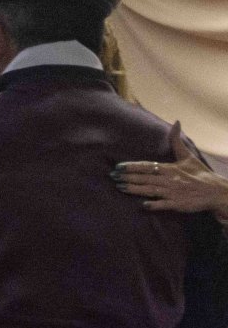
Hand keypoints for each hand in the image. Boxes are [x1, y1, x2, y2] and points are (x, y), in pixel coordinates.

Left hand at [112, 122, 227, 222]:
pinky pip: (165, 204)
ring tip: (120, 188)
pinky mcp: (178, 204)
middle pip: (145, 178)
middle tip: (112, 176)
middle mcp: (170, 179)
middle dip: (128, 177)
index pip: (147, 166)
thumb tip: (176, 121)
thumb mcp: (188, 156)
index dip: (132, 166)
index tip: (118, 166)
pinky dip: (155, 205)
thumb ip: (176, 141)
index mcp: (170, 168)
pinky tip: (143, 205)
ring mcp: (173, 192)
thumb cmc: (199, 173)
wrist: (215, 191)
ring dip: (135, 190)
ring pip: (151, 190)